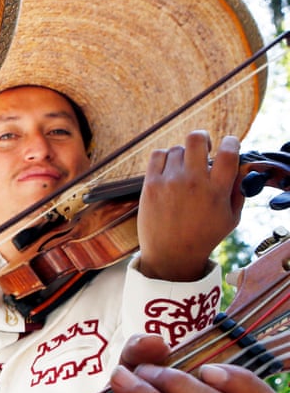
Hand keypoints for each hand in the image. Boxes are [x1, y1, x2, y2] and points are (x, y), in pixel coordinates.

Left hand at [136, 131, 241, 281]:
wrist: (170, 254)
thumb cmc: (203, 236)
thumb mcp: (231, 217)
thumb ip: (238, 190)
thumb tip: (242, 167)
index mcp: (216, 190)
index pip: (228, 152)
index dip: (231, 142)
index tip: (228, 145)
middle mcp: (193, 182)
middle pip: (197, 139)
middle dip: (203, 138)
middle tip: (203, 148)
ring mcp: (170, 182)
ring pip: (177, 149)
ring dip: (184, 155)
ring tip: (185, 170)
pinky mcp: (151, 185)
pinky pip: (158, 155)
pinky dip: (165, 157)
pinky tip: (170, 169)